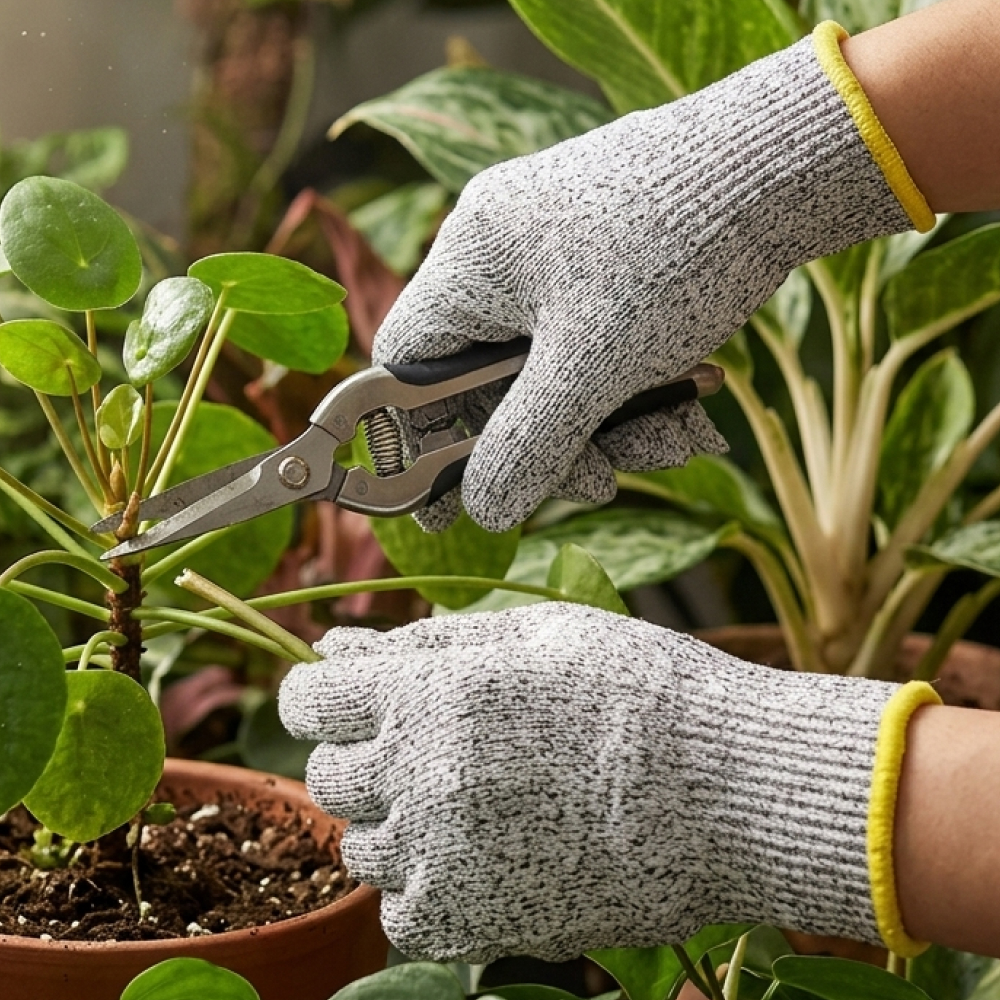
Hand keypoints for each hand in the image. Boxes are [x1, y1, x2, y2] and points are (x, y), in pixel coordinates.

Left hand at [279, 603, 903, 962]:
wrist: (732, 789)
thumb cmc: (642, 691)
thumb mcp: (537, 633)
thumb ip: (426, 642)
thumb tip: (338, 646)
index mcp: (432, 692)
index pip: (308, 699)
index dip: (326, 694)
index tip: (354, 697)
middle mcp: (422, 775)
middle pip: (328, 773)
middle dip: (367, 751)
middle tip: (434, 743)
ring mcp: (444, 855)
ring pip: (362, 844)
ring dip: (399, 819)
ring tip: (476, 799)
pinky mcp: (476, 920)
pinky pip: (401, 910)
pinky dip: (426, 884)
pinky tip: (483, 854)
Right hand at [374, 29, 917, 532]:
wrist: (784, 165)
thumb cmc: (674, 251)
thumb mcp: (593, 367)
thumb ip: (527, 446)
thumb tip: (485, 511)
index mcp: (470, 263)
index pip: (407, 366)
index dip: (423, 440)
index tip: (450, 500)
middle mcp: (502, 255)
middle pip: (493, 385)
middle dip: (555, 442)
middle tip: (603, 480)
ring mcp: (557, 257)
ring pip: (556, 376)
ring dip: (611, 426)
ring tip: (676, 439)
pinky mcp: (607, 264)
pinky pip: (598, 349)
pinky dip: (637, 388)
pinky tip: (691, 402)